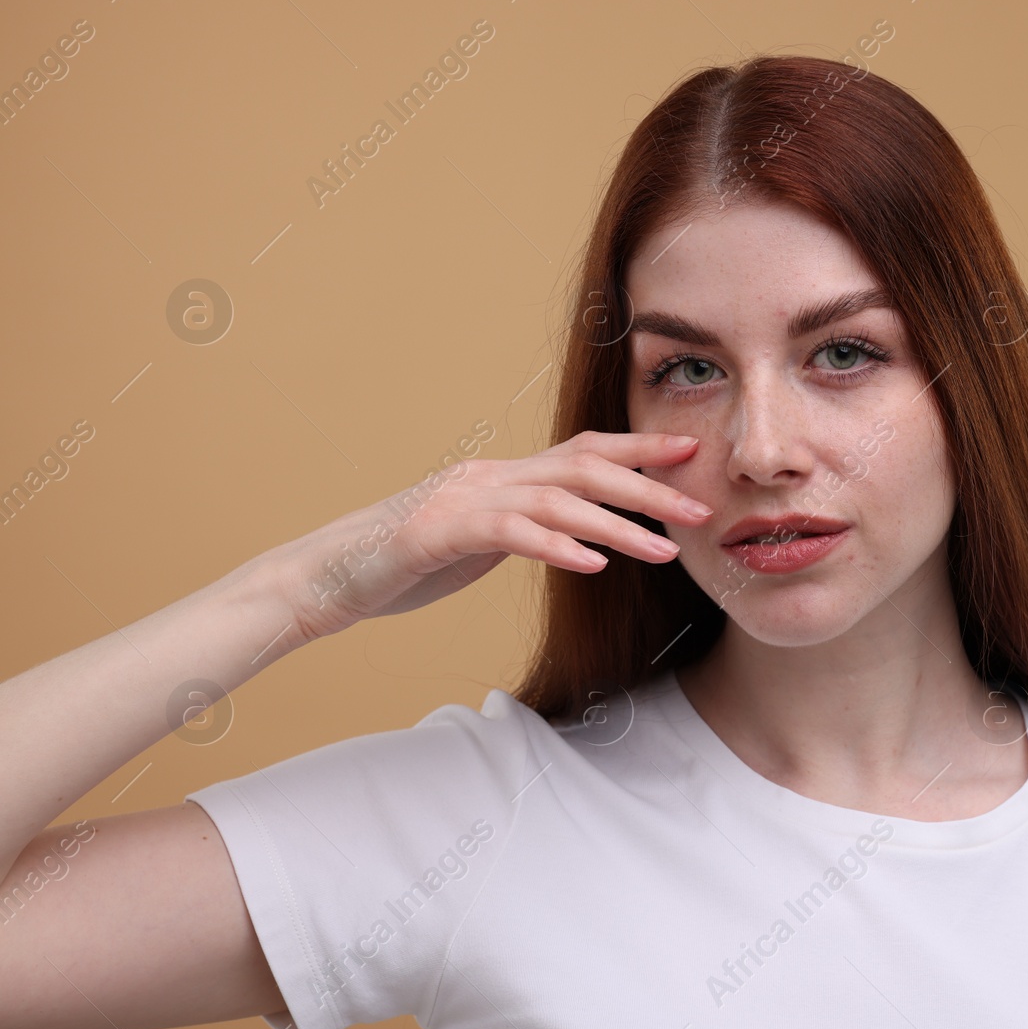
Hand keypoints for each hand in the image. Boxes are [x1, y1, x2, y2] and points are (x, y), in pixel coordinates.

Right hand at [266, 431, 709, 642]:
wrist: (325, 577)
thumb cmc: (404, 564)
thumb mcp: (477, 541)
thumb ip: (524, 527)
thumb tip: (575, 534)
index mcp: (502, 476)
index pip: (582, 453)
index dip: (639, 451)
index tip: (691, 456)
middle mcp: (488, 476)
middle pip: (583, 468)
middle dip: (648, 486)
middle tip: (702, 508)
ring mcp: (462, 501)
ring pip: (556, 501)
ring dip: (617, 525)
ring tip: (666, 551)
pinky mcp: (437, 534)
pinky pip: (508, 534)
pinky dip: (556, 547)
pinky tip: (593, 564)